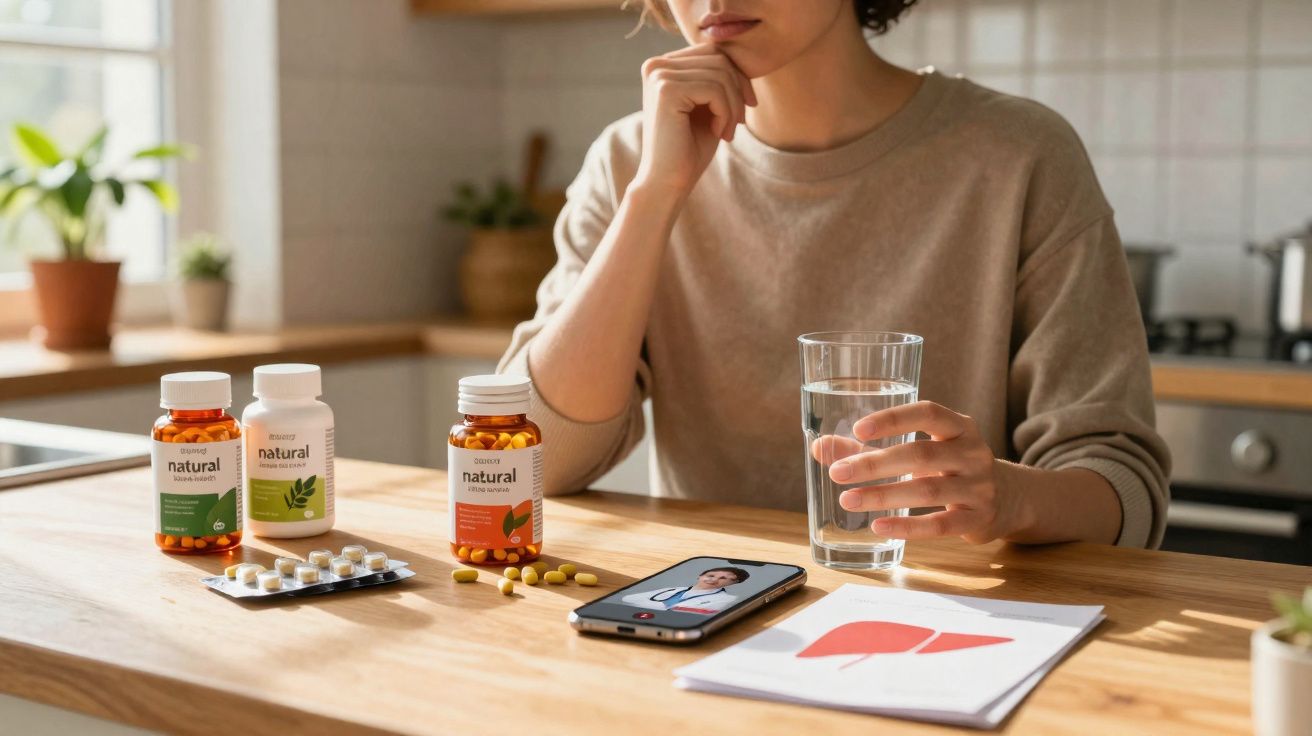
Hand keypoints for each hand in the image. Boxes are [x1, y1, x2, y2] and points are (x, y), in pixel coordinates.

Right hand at [633, 43, 756, 197]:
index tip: (745, 108)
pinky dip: (726, 113)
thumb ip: (717, 77)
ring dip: (733, 106)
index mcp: (663, 66)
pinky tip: (719, 133)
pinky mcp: (666, 90)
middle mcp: (656, 65)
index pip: (713, 52)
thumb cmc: (690, 148)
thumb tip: (740, 55)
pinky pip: (715, 89)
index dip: (737, 77)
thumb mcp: (708, 106)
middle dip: (738, 91)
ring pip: (720, 74)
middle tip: (738, 123)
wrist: (668, 183)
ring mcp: (659, 75)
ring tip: (727, 131)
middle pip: (719, 59)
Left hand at [811, 401, 1031, 543]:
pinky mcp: (978, 519)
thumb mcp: (922, 450)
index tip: (858, 428)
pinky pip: (939, 524)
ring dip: (883, 495)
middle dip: (875, 463)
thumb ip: (872, 448)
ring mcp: (978, 487)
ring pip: (927, 490)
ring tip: (847, 500)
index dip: (894, 418)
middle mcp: (972, 453)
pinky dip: (907, 527)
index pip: (927, 412)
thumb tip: (819, 447)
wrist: (1009, 499)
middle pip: (921, 455)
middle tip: (838, 472)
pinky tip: (878, 526)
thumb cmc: (951, 468)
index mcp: (959, 426)